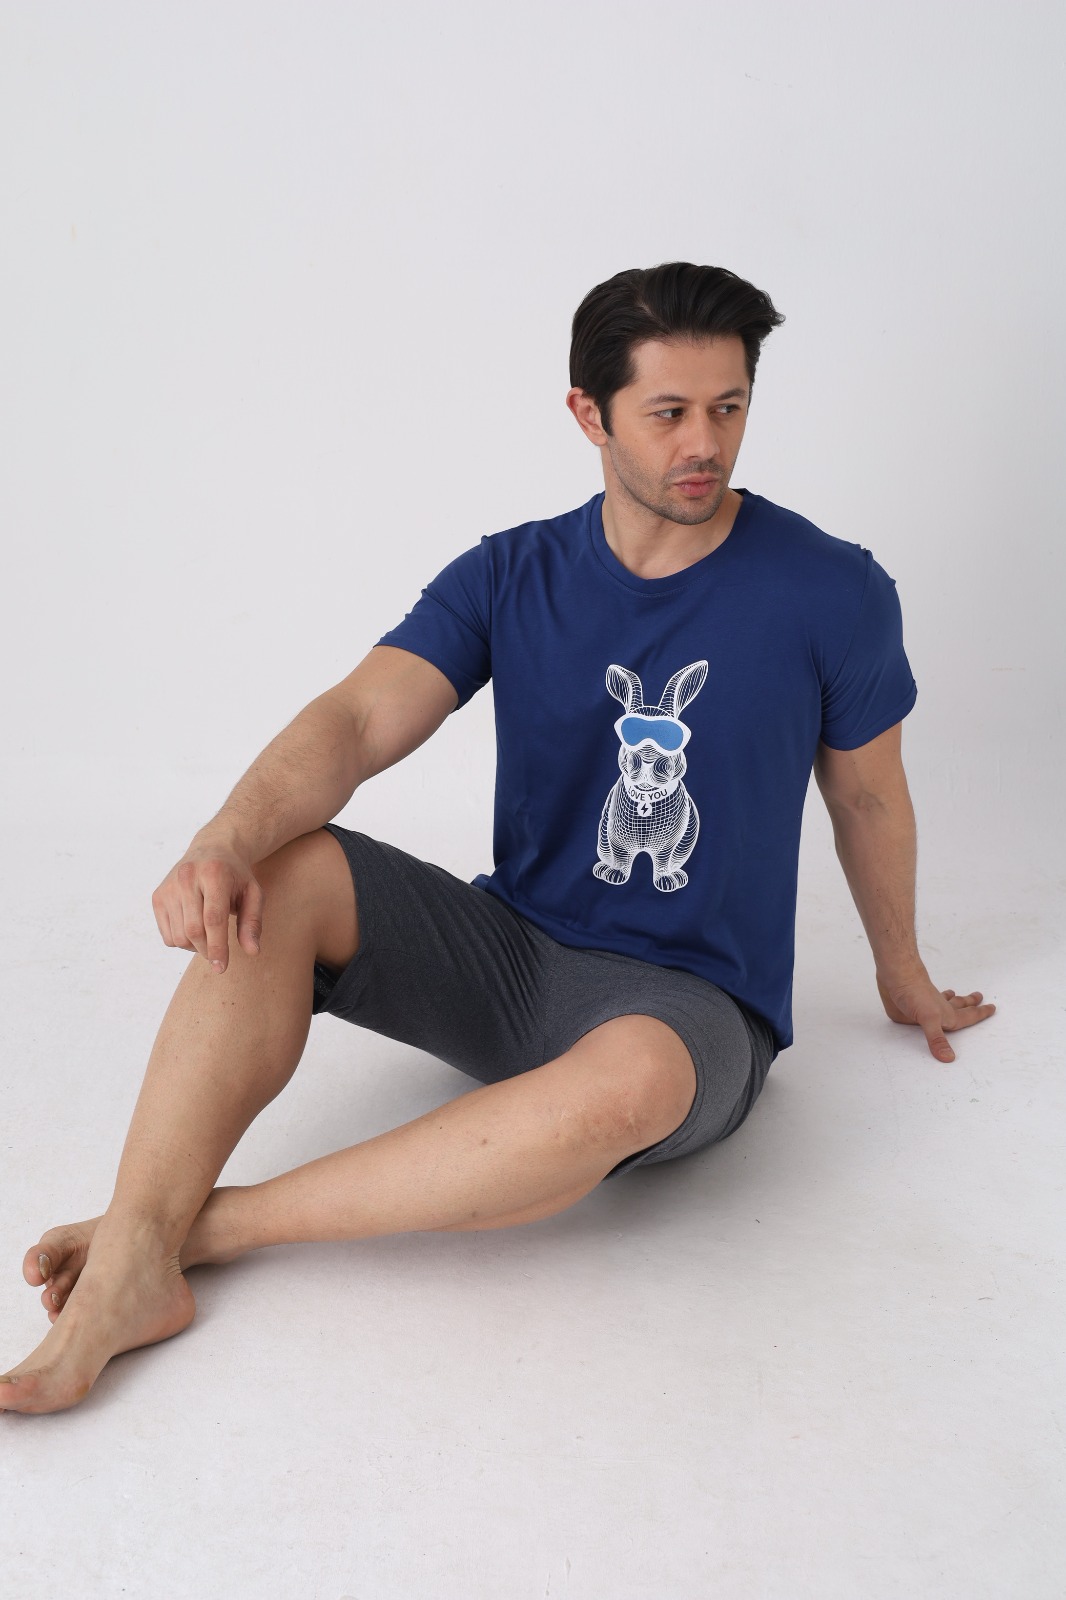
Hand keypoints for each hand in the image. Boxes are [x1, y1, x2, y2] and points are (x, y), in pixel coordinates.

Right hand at [152, 839, 263, 973]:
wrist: (211, 848)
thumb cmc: (235, 876)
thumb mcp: (253, 894)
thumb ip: (253, 923)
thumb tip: (253, 952)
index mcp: (214, 874)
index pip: (213, 918)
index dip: (217, 947)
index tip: (221, 968)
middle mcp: (186, 877)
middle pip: (193, 930)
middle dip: (207, 950)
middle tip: (219, 954)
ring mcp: (168, 887)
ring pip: (178, 937)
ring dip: (195, 947)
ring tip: (209, 933)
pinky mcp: (157, 896)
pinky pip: (167, 936)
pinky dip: (182, 941)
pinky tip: (194, 927)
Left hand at [876, 972, 995, 1062]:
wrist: (896, 975)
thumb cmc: (916, 994)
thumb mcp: (929, 1018)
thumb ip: (937, 1039)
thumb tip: (949, 1058)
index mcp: (947, 1015)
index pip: (968, 1017)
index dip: (980, 1014)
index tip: (992, 1007)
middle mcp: (938, 1010)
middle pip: (958, 1007)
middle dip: (969, 1005)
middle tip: (980, 997)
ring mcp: (924, 1007)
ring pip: (943, 1003)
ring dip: (952, 1000)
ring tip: (958, 995)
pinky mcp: (909, 1007)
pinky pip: (921, 1008)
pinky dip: (928, 1002)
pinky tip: (929, 997)